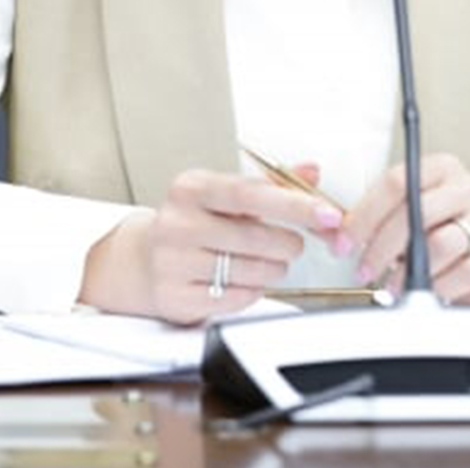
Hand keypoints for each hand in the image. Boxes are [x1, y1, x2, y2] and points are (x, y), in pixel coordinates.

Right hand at [80, 167, 343, 324]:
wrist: (141, 260)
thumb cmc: (193, 223)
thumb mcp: (225, 194)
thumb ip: (272, 184)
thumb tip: (311, 171)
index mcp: (191, 188)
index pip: (251, 193)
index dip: (294, 205)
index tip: (327, 215)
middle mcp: (177, 223)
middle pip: (256, 237)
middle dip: (288, 244)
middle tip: (293, 244)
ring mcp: (173, 262)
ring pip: (251, 271)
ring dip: (274, 269)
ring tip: (268, 262)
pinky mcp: (176, 297)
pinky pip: (238, 298)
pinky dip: (254, 291)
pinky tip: (245, 279)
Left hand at [343, 152, 469, 306]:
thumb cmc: (453, 237)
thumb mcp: (417, 221)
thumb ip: (382, 221)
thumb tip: (338, 232)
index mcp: (441, 169)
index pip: (396, 182)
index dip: (365, 215)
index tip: (346, 241)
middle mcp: (469, 187)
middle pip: (415, 211)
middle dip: (381, 247)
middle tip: (365, 270)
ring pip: (440, 243)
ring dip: (409, 272)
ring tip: (396, 286)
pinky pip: (467, 270)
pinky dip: (442, 286)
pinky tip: (432, 292)